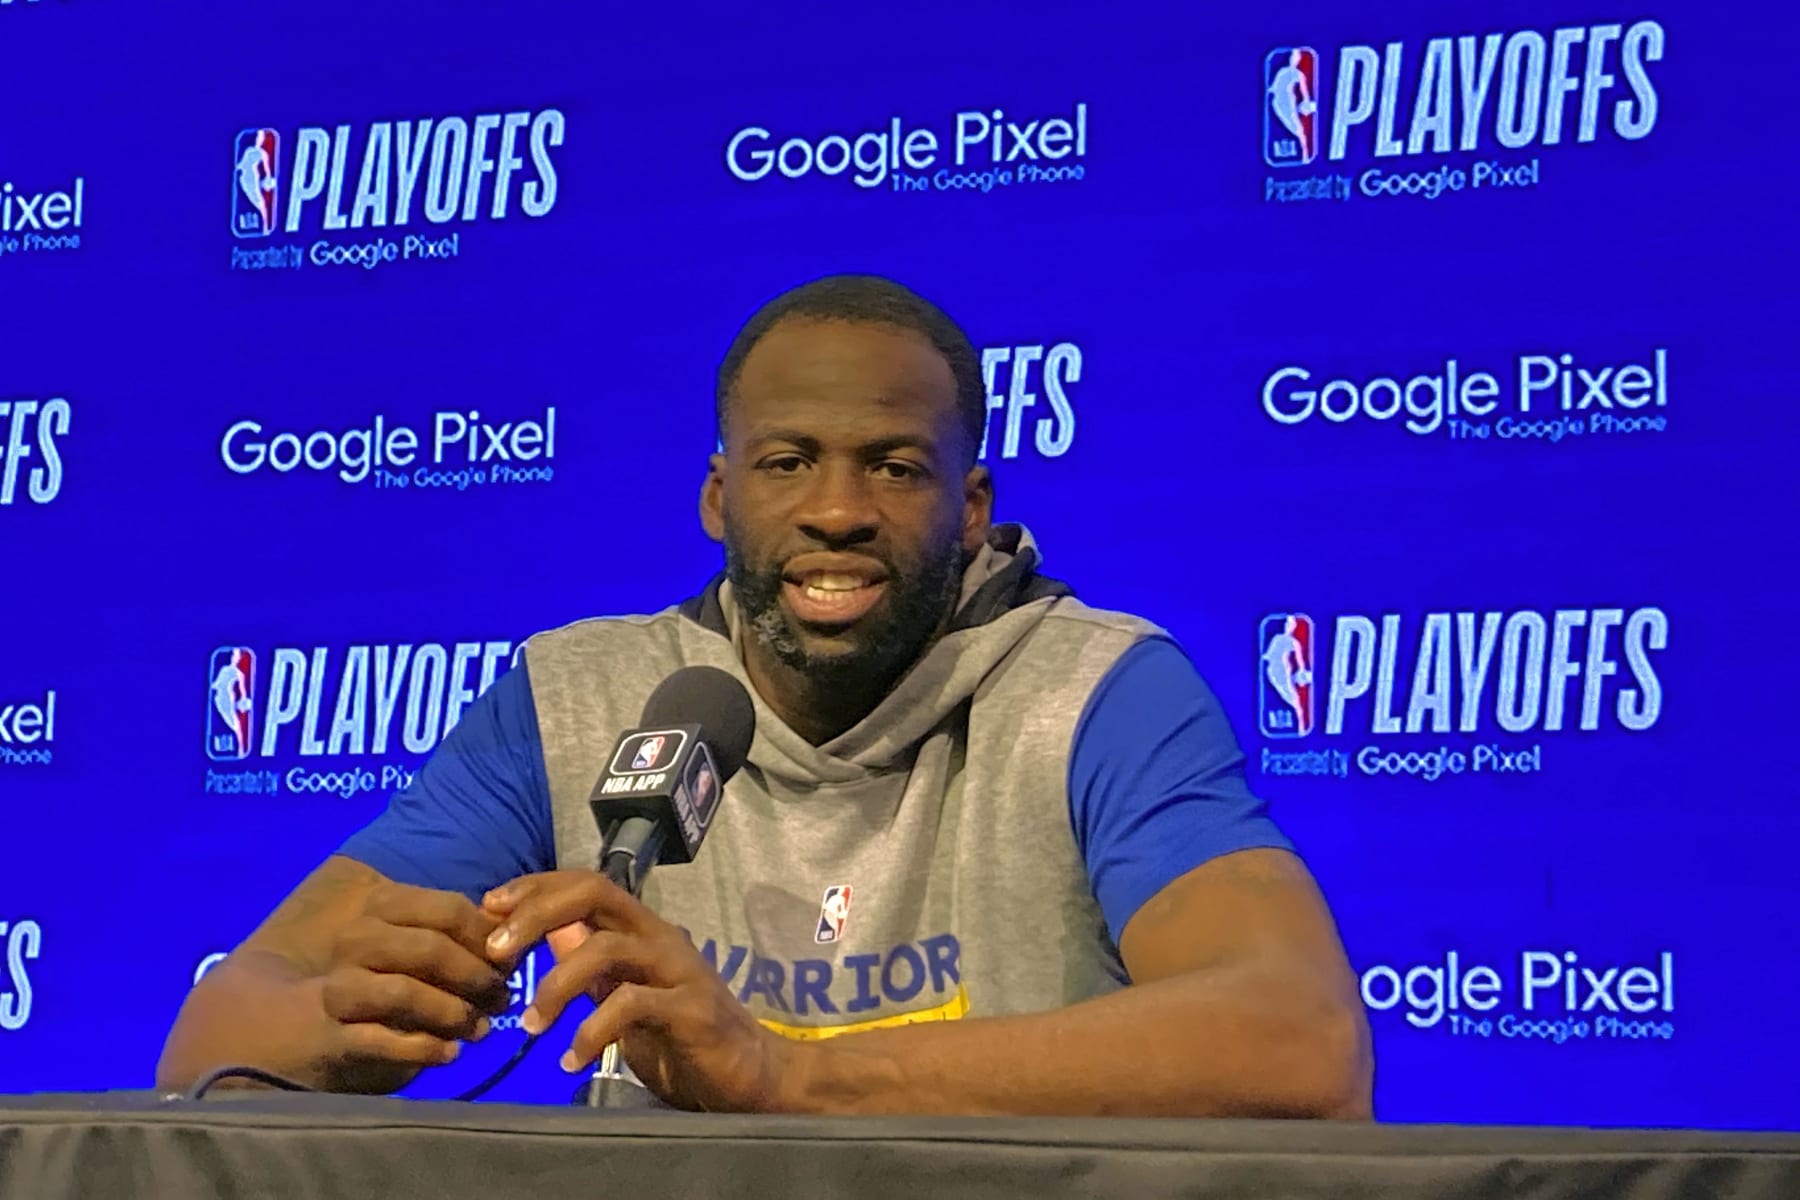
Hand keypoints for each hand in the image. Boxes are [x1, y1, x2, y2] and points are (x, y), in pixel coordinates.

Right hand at [316, 881, 512, 1088]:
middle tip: (501, 999)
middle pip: (430, 949)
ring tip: (479, 1029)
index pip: (448, 910)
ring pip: (405, 993)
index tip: (511, 962)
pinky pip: (384, 1041)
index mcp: (382, 906)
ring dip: (453, 1013)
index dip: (488, 938)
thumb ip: (462, 935)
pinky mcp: (333, 1034)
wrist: (311, 1022)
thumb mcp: (419, 944)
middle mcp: (356, 939)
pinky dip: (426, 1048)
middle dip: (475, 976)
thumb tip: (515, 932)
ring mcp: (340, 986)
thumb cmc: (385, 976)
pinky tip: (450, 1053)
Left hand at [482, 871, 800, 1112]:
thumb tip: (548, 931)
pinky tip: (572, 1062)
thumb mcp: (624, 995)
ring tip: (530, 1025)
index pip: (585, 883)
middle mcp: (659, 937)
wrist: (750, 1076)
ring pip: (605, 947)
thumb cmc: (682, 1037)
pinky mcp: (689, 1009)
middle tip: (494, 951)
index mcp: (640, 930)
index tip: (489, 908)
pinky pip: (629, 1006)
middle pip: (594, 893)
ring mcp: (676, 969)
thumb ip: (591, 964)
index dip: (535, 887)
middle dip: (535, 914)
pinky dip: (590, 1033)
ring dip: (555, 984)